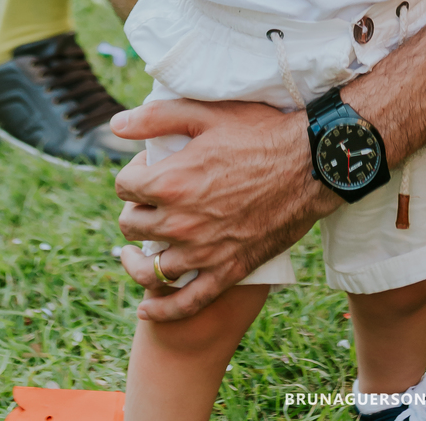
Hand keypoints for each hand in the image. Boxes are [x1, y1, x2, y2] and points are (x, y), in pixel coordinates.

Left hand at [110, 97, 336, 319]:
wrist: (310, 165)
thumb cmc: (261, 133)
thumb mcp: (208, 114)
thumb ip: (157, 117)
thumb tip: (115, 124)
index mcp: (171, 182)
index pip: (125, 187)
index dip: (132, 174)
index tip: (147, 169)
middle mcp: (181, 222)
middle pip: (132, 225)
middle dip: (135, 210)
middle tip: (152, 200)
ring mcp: (203, 252)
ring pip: (149, 269)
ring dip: (137, 259)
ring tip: (137, 251)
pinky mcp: (227, 271)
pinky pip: (185, 303)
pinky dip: (161, 311)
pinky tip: (145, 308)